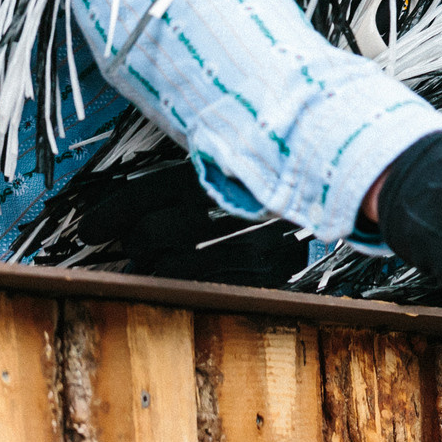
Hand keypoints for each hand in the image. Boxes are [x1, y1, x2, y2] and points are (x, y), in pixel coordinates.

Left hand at [78, 160, 311, 287]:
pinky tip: (181, 272)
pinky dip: (183, 279)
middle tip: (133, 236)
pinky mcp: (260, 273)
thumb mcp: (241, 156)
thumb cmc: (287, 166)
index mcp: (219, 173)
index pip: (143, 198)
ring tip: (158, 253)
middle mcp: (225, 211)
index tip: (89, 227)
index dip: (108, 215)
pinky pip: (200, 286)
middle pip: (147, 236)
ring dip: (154, 262)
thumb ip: (199, 167)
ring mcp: (241, 247)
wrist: (353, 183)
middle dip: (135, 239)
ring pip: (168, 267)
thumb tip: (140, 182)